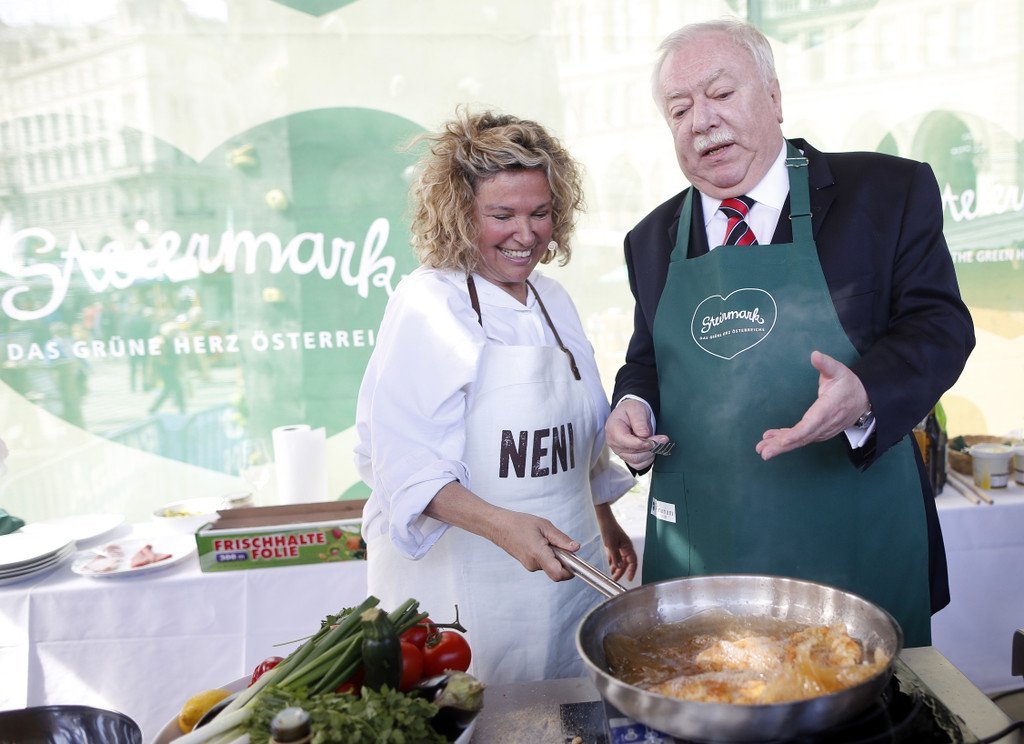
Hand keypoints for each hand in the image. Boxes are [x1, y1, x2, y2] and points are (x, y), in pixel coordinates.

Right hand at [489, 510, 579, 581]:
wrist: (499, 527)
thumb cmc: (519, 524)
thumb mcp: (544, 526)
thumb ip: (561, 539)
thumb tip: (576, 548)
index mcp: (538, 553)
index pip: (558, 574)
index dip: (570, 570)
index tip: (574, 559)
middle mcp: (533, 564)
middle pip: (557, 571)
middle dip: (564, 560)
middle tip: (559, 544)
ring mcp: (530, 566)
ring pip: (551, 567)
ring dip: (555, 557)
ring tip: (546, 540)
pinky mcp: (529, 565)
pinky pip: (544, 564)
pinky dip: (548, 556)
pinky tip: (541, 543)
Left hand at [595, 503, 636, 582]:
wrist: (603, 519)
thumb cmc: (609, 529)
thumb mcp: (611, 544)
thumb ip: (615, 556)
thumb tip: (619, 567)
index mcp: (628, 546)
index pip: (633, 561)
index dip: (632, 571)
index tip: (629, 578)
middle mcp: (625, 547)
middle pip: (625, 563)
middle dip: (621, 572)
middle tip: (615, 579)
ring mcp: (620, 546)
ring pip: (620, 560)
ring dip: (616, 568)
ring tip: (612, 575)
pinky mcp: (614, 545)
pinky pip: (615, 556)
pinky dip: (613, 562)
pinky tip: (609, 566)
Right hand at [605, 399, 669, 470]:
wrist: (630, 413)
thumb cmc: (632, 410)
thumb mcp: (636, 409)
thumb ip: (639, 421)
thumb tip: (644, 435)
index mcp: (613, 429)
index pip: (625, 442)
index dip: (641, 443)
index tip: (655, 440)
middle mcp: (614, 443)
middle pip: (633, 453)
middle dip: (650, 448)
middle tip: (663, 439)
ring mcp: (620, 452)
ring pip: (637, 461)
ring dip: (650, 454)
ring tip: (658, 443)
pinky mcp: (627, 457)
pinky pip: (638, 465)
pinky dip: (648, 459)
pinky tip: (652, 449)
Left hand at [755, 350, 869, 460]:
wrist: (864, 399)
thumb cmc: (848, 383)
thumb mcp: (839, 370)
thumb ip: (826, 364)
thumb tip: (815, 355)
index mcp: (828, 409)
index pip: (811, 424)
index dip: (797, 434)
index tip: (783, 441)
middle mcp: (825, 424)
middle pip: (803, 437)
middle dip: (782, 445)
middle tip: (763, 452)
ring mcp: (822, 430)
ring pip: (800, 440)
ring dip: (781, 445)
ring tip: (762, 448)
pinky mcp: (819, 431)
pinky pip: (802, 437)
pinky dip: (786, 439)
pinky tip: (771, 439)